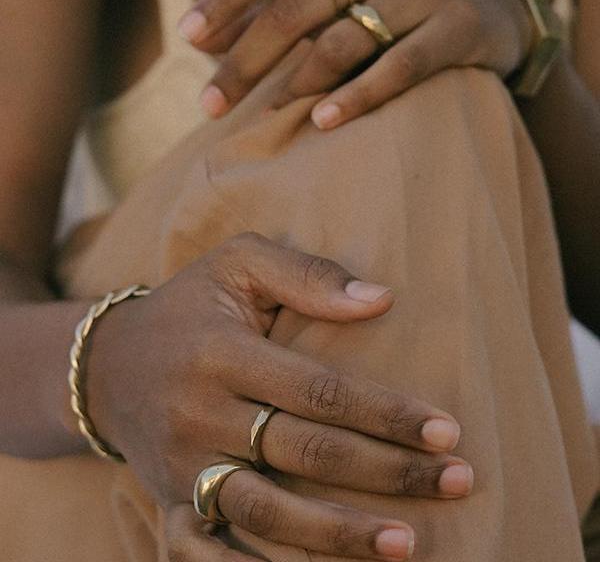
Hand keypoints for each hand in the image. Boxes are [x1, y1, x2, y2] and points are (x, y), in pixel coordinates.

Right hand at [87, 232, 472, 561]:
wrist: (109, 363)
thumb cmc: (189, 305)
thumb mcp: (238, 261)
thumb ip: (306, 274)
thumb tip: (381, 300)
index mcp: (222, 351)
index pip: (318, 391)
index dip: (384, 413)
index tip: (444, 430)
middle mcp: (200, 413)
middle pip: (305, 454)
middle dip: (385, 473)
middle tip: (456, 482)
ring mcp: (181, 465)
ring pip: (265, 511)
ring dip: (337, 534)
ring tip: (406, 544)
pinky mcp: (168, 500)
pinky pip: (202, 553)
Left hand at [178, 0, 531, 129]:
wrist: (493, 6)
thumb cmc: (396, 4)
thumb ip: (282, 11)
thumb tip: (206, 41)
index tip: (188, 37)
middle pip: (295, 11)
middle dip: (246, 62)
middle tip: (207, 106)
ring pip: (343, 40)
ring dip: (297, 82)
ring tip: (265, 116)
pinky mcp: (454, 28)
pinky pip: (398, 66)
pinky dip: (358, 95)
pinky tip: (322, 121)